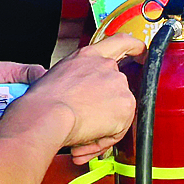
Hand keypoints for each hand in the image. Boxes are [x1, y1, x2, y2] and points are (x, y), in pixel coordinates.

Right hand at [16, 35, 143, 159]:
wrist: (46, 114)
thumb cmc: (43, 100)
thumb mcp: (59, 77)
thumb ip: (78, 80)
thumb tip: (79, 97)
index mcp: (89, 56)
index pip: (120, 42)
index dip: (135, 47)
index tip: (141, 53)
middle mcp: (107, 66)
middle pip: (117, 89)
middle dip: (103, 110)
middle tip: (83, 123)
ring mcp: (118, 84)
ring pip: (118, 111)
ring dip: (101, 127)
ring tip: (79, 135)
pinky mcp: (125, 105)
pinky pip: (119, 129)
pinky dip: (104, 139)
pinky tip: (86, 141)